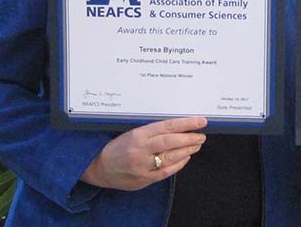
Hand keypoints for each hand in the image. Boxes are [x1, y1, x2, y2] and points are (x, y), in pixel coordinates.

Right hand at [80, 116, 206, 190]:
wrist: (99, 167)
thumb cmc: (116, 147)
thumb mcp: (131, 133)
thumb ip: (151, 131)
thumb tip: (176, 127)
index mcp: (138, 134)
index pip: (167, 126)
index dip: (186, 124)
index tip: (200, 121)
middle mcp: (140, 150)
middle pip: (171, 141)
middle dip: (190, 138)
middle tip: (202, 135)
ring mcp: (142, 166)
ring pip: (171, 157)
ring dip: (187, 150)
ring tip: (196, 145)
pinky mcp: (143, 179)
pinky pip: (166, 171)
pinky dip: (178, 164)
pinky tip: (185, 158)